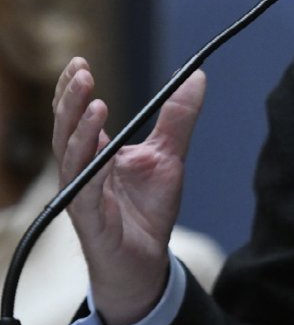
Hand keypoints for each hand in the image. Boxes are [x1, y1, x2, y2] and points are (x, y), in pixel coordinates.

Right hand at [52, 56, 206, 324]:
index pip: (76, 116)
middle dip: (70, 100)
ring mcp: (82, 194)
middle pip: (66, 129)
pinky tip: (97, 147)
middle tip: (80, 71)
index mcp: (96, 153)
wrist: (147, 262)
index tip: (78, 62)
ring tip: (93, 101)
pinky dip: (89, 167)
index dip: (73, 90)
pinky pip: (84, 190)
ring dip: (77, 128)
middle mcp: (82, 171)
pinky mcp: (89, 219)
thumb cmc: (149, 209)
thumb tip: (197, 75)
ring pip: (70, 156)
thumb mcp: (170, 155)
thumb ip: (178, 117)